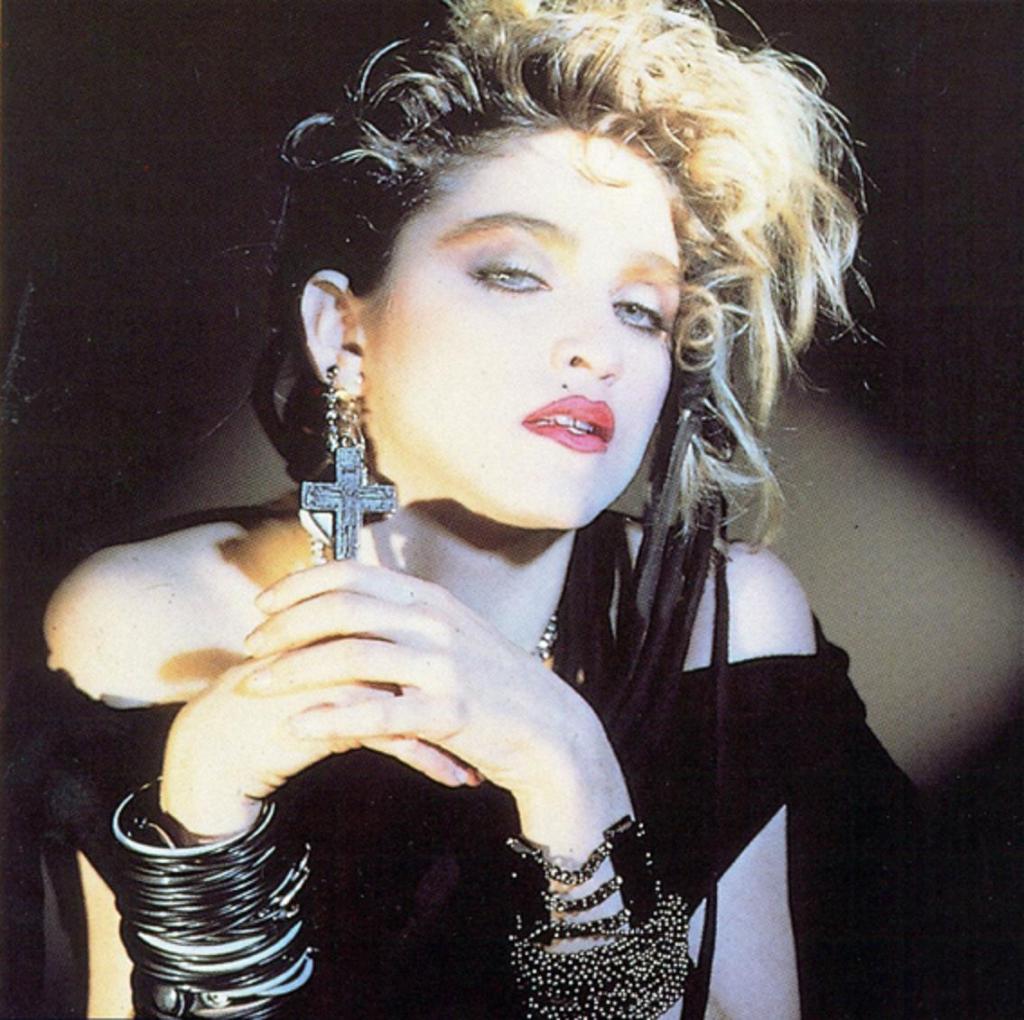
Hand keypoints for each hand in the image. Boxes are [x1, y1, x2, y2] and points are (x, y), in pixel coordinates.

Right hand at [160, 644, 474, 839]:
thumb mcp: (321, 674)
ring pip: (416, 700)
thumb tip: (409, 668)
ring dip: (454, 735)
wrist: (215, 744)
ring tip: (479, 760)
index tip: (479, 692)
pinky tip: (456, 776)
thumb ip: (361, 659)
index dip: (449, 665)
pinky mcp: (330, 712)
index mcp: (344, 621)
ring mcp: (339, 673)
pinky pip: (395, 735)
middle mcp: (346, 640)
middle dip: (462, 700)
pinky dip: (430, 759)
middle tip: (493, 726)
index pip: (413, 636)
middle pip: (422, 665)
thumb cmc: (270, 708)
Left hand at [243, 560, 631, 856]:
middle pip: (343, 610)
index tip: (264, 604)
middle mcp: (434, 623)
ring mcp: (443, 665)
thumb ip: (407, 618)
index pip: (353, 575)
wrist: (550, 729)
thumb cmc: (495, 685)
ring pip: (352, 656)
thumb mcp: (454, 635)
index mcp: (431, 600)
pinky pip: (378, 712)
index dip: (301, 585)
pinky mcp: (448, 711)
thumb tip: (353, 607)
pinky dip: (331, 717)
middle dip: (286, 626)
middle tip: (251, 646)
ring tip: (256, 685)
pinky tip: (298, 725)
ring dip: (294, 669)